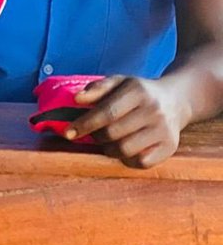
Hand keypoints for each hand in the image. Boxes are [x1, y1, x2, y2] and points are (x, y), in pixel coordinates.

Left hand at [65, 76, 185, 167]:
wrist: (176, 100)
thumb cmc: (139, 92)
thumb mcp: (119, 82)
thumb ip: (97, 88)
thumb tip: (77, 99)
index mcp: (137, 91)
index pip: (107, 112)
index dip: (85, 124)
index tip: (69, 133)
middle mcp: (153, 111)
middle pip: (114, 133)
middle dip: (96, 136)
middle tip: (93, 134)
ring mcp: (164, 130)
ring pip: (126, 150)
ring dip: (109, 149)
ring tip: (108, 142)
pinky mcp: (170, 147)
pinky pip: (142, 162)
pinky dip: (128, 159)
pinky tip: (125, 150)